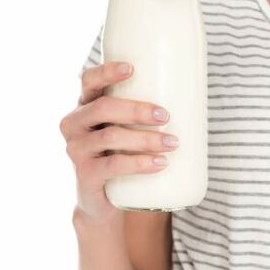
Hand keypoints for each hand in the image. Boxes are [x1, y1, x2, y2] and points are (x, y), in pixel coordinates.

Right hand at [59, 60, 178, 222]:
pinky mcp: (85, 175)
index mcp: (86, 105)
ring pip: (111, 136)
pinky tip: (160, 163)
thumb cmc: (123, 154)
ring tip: (173, 143)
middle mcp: (75, 124)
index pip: (89, 81)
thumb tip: (195, 93)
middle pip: (103, 107)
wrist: (105, 201)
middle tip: (166, 115)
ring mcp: (77, 150)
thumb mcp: (128, 129)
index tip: (132, 68)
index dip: (107, 72)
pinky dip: (140, 163)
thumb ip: (146, 113)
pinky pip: (113, 165)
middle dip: (137, 109)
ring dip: (146, 138)